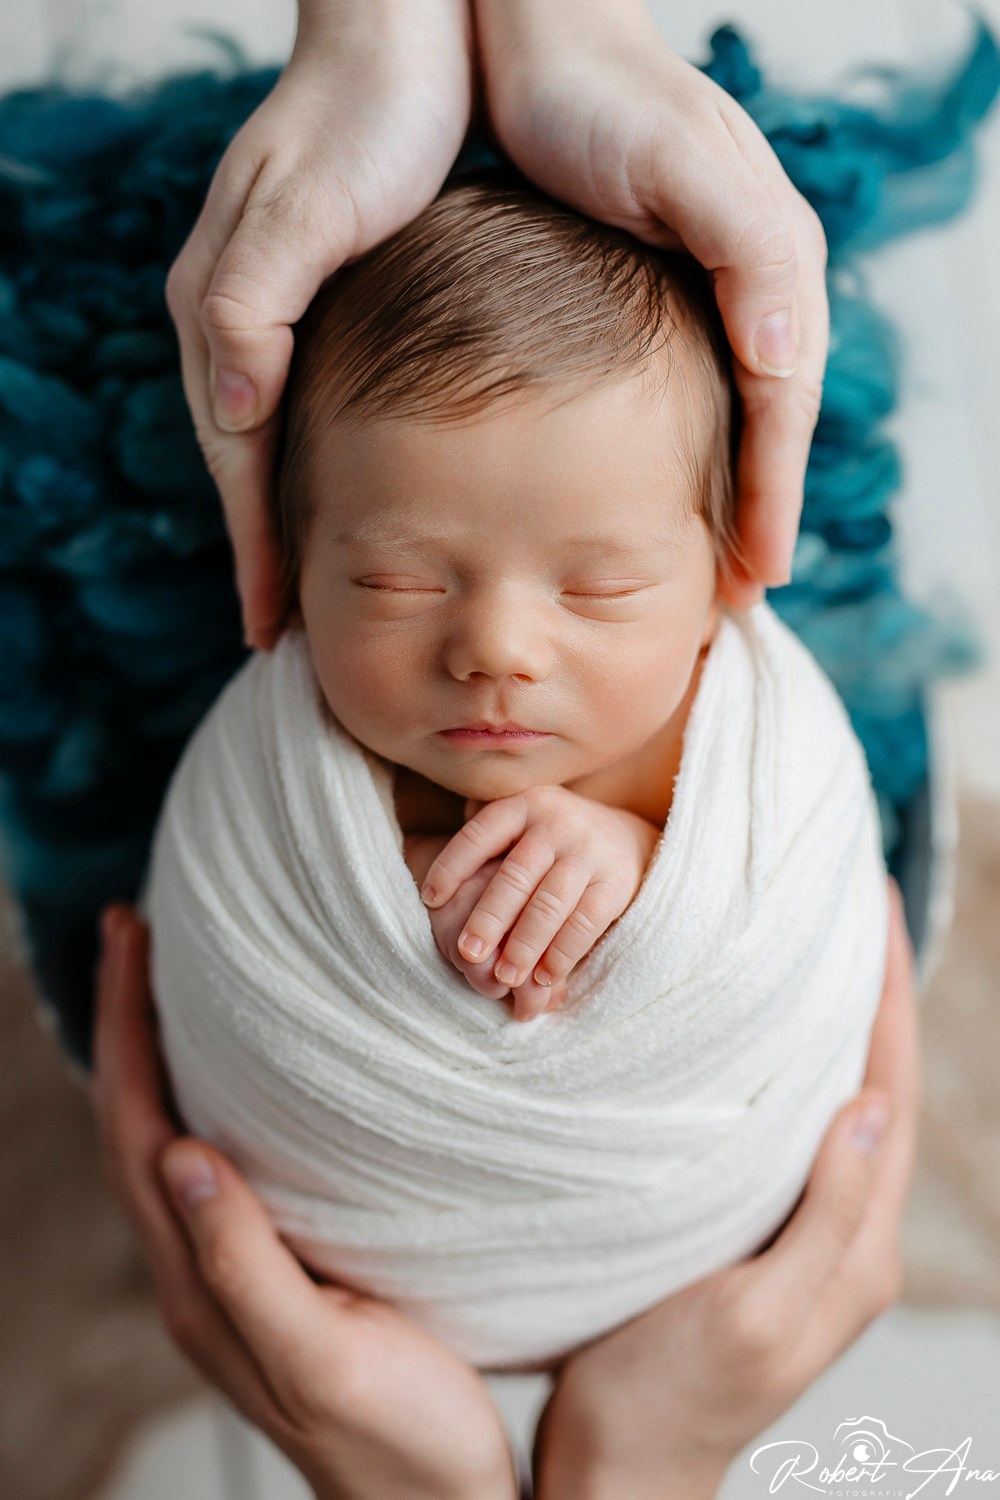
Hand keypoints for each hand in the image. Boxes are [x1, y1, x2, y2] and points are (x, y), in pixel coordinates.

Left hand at [89, 905, 518, 1499]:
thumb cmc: (396, 1439)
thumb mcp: (324, 1359)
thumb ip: (247, 1267)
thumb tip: (185, 1156)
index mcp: (198, 1285)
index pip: (137, 1129)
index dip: (126, 1029)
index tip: (130, 937)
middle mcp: (196, 1273)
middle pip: (135, 1124)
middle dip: (125, 1023)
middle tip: (137, 932)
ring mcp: (228, 1275)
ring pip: (165, 1141)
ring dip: (155, 1056)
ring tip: (172, 983)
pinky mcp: (270, 1273)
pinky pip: (207, 1164)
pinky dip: (200, 1097)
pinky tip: (234, 1075)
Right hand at [164, 0, 472, 647]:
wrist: (402, 28)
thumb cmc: (366, 113)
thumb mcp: (303, 207)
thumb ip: (253, 308)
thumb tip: (231, 416)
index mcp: (225, 311)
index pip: (237, 466)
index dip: (256, 553)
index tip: (269, 632)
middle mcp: (236, 317)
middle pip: (246, 466)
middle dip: (266, 552)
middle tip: (287, 632)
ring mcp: (274, 305)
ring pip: (270, 440)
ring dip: (288, 514)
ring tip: (313, 582)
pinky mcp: (313, 292)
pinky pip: (305, 401)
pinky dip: (319, 459)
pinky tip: (349, 484)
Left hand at [420, 787, 660, 1020]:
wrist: (626, 838)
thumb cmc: (551, 838)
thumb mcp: (520, 819)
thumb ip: (482, 829)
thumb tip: (418, 846)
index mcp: (524, 804)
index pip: (480, 834)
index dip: (452, 865)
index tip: (430, 899)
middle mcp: (557, 822)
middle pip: (516, 876)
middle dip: (489, 918)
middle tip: (467, 954)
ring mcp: (589, 852)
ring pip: (550, 904)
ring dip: (525, 945)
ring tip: (505, 977)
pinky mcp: (616, 883)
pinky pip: (585, 922)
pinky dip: (563, 953)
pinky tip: (544, 977)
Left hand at [474, 0, 829, 604]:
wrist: (528, 28)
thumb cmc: (596, 92)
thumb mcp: (685, 166)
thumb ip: (749, 257)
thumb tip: (787, 366)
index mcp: (768, 261)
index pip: (781, 408)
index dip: (772, 496)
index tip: (755, 579)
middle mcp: (747, 278)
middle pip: (765, 422)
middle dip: (755, 510)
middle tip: (736, 596)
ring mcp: (700, 281)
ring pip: (727, 412)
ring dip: (723, 490)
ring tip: (707, 562)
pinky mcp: (648, 283)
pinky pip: (682, 385)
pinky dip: (677, 446)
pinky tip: (650, 482)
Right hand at [531, 876, 919, 1499]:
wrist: (621, 1472)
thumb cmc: (671, 1399)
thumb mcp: (753, 1313)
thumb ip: (827, 1217)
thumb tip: (867, 1105)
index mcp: (859, 1248)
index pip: (887, 1090)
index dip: (885, 994)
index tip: (873, 908)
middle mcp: (847, 1235)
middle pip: (872, 1084)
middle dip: (867, 991)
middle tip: (844, 904)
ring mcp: (806, 1235)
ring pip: (834, 1100)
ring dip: (830, 1021)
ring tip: (807, 945)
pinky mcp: (764, 1236)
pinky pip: (792, 1130)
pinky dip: (788, 1066)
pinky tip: (757, 1036)